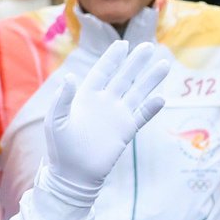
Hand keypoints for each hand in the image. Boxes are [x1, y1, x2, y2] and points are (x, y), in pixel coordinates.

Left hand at [42, 38, 176, 198]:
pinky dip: (151, 108)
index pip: (102, 71)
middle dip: (136, 62)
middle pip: (124, 77)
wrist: (73, 174)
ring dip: (150, 80)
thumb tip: (71, 77)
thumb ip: (62, 99)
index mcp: (86, 96)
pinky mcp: (126, 131)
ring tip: (164, 65)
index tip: (123, 44)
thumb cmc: (60, 148)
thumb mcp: (55, 121)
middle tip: (148, 47)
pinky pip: (141, 116)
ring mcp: (117, 116)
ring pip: (137, 93)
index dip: (112, 58)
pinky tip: (162, 99)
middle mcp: (104, 102)